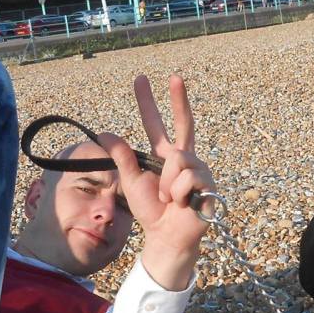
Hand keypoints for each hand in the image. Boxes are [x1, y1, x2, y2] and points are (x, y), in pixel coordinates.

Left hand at [95, 74, 214, 290]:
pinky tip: (183, 203)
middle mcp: (185, 157)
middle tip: (175, 76)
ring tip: (170, 198)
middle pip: (185, 122)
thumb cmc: (152, 211)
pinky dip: (178, 192)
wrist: (167, 236)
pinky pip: (187, 177)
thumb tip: (105, 133)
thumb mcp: (131, 182)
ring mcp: (199, 169)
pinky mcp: (208, 182)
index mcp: (165, 155)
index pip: (156, 124)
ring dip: (167, 183)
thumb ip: (123, 158)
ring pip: (178, 159)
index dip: (148, 102)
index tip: (141, 79)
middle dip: (179, 99)